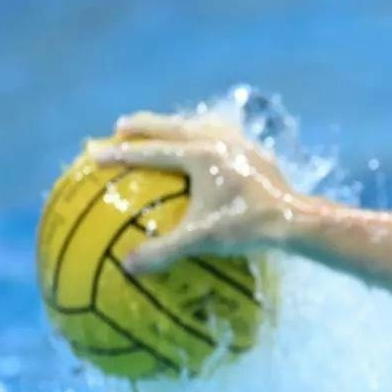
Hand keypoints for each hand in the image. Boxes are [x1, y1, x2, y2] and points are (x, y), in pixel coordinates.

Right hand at [91, 111, 303, 273]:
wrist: (296, 220)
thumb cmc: (249, 227)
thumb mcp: (202, 240)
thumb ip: (163, 251)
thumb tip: (127, 266)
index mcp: (200, 155)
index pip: (151, 151)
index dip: (121, 154)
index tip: (95, 153)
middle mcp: (219, 142)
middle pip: (173, 126)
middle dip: (145, 126)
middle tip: (120, 126)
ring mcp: (240, 144)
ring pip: (201, 125)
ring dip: (178, 125)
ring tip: (164, 129)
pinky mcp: (257, 153)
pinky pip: (224, 135)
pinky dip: (206, 134)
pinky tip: (208, 145)